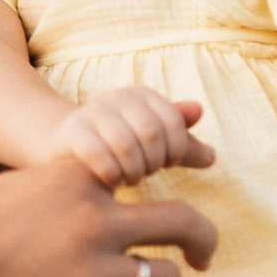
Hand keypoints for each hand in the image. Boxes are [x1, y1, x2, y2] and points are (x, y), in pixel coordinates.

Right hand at [0, 160, 217, 276]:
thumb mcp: (15, 188)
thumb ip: (61, 183)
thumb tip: (91, 184)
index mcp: (76, 179)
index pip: (143, 165)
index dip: (165, 176)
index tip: (165, 199)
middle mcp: (95, 221)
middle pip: (182, 222)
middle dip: (201, 239)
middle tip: (203, 255)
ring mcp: (95, 273)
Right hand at [54, 88, 213, 188]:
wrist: (62, 150)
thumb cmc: (118, 149)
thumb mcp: (152, 146)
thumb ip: (182, 147)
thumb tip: (213, 157)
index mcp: (142, 95)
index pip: (173, 121)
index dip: (176, 150)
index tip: (166, 164)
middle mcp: (117, 96)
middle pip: (151, 133)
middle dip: (152, 163)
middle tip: (144, 174)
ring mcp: (91, 111)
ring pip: (126, 145)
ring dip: (132, 172)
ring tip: (129, 180)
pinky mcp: (71, 131)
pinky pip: (99, 155)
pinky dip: (111, 174)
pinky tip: (111, 182)